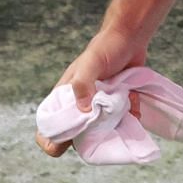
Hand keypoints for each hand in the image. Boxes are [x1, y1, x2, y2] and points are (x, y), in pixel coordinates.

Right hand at [36, 27, 150, 157]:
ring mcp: (97, 109)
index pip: (48, 127)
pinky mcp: (114, 107)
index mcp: (63, 98)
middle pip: (76, 136)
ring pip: (100, 133)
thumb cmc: (105, 48)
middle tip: (104, 127)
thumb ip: (83, 83)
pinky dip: (128, 120)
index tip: (66, 144)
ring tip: (123, 113)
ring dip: (112, 130)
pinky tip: (134, 106)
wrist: (129, 38)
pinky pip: (119, 124)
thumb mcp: (91, 62)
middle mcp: (78, 106)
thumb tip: (82, 110)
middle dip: (90, 138)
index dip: (52, 140)